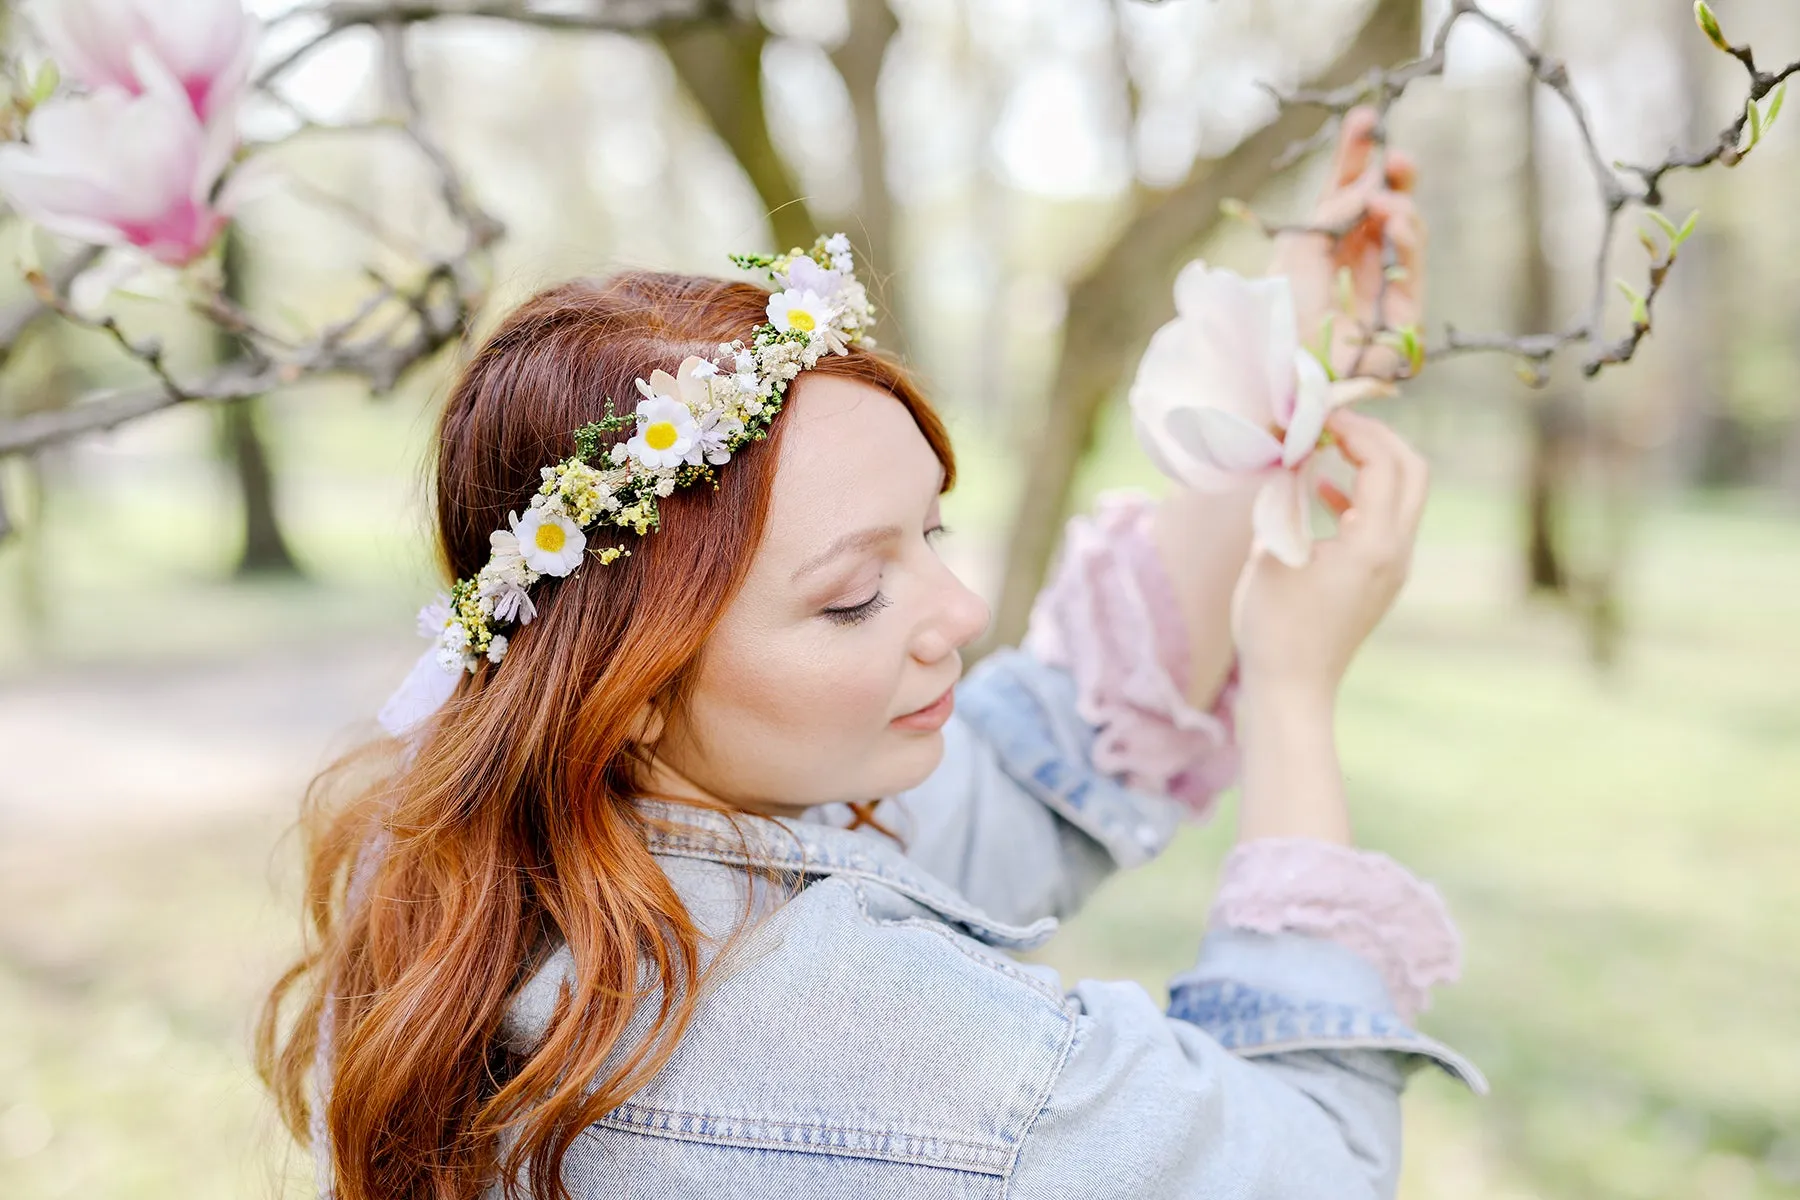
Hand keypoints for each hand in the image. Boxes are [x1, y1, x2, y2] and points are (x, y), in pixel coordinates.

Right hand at [1230, 409, 1429, 696]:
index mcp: (1375, 542)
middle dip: (1378, 438)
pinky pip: (1384, 522)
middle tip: (1337, 423)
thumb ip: (1285, 500)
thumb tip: (1290, 461)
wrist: (1293, 688)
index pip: (1384, 462)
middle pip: (1412, 471)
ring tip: (1328, 446)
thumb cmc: (1274, 625)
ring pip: (1402, 496)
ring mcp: (1393, 567)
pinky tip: (1323, 491)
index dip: (1355, 430)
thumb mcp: (1271, 552)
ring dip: (1372, 464)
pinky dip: (1361, 496)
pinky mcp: (1379, 579)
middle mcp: (1397, 551)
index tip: (1320, 416)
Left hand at [1268, 106, 1425, 380]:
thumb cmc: (1278, 311)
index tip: (1365, 120)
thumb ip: (1335, 211)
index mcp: (1319, 249)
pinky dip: (1407, 240)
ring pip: (1404, 236)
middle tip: (1394, 153)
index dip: (1354, 159)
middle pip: (1381, 211)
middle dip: (1391, 178)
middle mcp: (1351, 267)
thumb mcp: (1298, 247)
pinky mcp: (1400, 320)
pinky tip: (1395, 219)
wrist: (1280, 368)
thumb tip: (1368, 185)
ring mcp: (1377, 291)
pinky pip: (1412, 271)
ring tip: (1384, 198)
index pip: (1343, 196)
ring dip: (1399, 209)